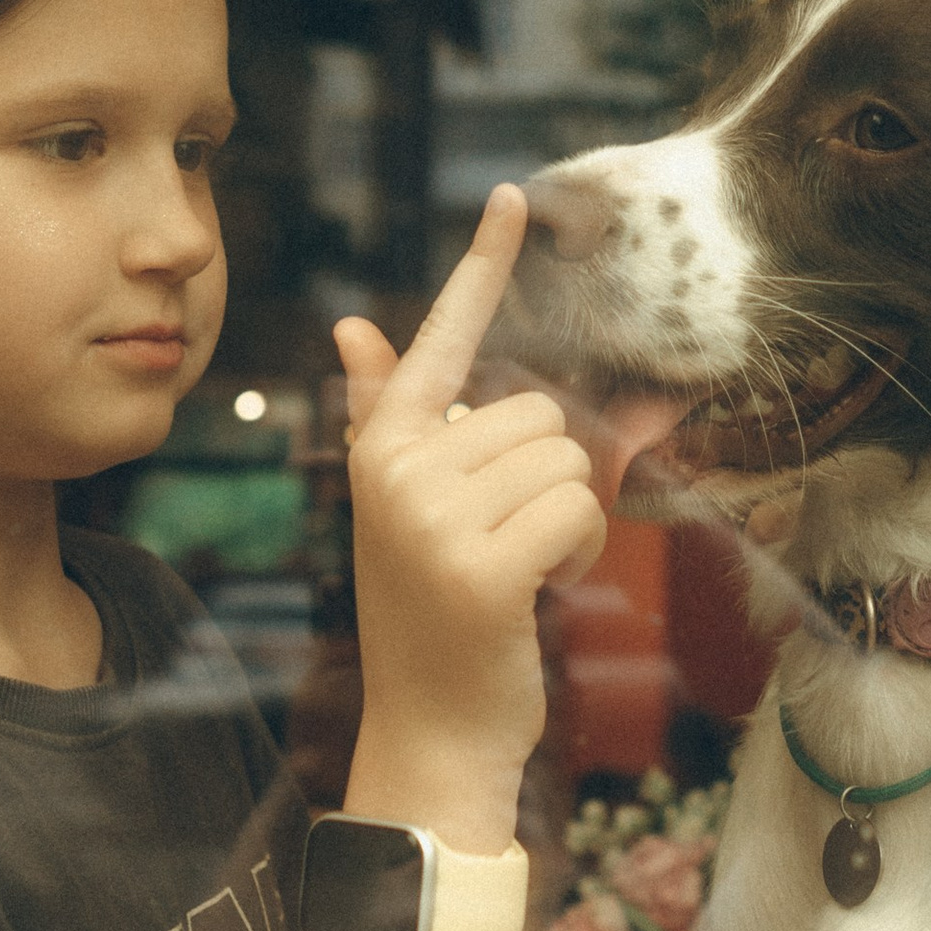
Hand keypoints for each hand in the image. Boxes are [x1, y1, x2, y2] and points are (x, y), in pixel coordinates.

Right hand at [334, 189, 605, 815]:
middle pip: (537, 413)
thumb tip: (352, 329)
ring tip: (518, 572)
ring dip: (566, 520)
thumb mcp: (406, 510)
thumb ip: (388, 416)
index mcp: (383, 447)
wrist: (429, 733)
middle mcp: (397, 471)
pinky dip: (578, 552)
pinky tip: (538, 592)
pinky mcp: (481, 568)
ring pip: (565, 461)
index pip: (441, 340)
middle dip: (547, 478)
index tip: (513, 197)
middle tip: (507, 546)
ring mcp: (434, 519)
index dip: (481, 266)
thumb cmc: (431, 616)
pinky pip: (576, 510)